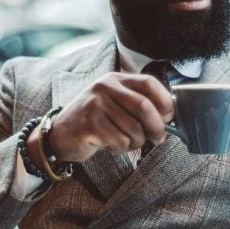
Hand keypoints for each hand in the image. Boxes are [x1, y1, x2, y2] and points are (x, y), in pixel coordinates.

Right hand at [38, 72, 173, 162]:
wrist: (60, 134)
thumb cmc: (95, 122)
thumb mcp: (115, 105)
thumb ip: (137, 105)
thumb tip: (168, 118)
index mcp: (115, 79)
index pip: (149, 83)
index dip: (165, 102)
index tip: (168, 117)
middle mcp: (105, 87)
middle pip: (144, 107)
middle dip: (157, 127)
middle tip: (158, 138)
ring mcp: (96, 104)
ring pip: (133, 128)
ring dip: (137, 142)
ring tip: (127, 142)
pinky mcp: (90, 124)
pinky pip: (119, 141)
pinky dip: (122, 148)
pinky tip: (112, 146)